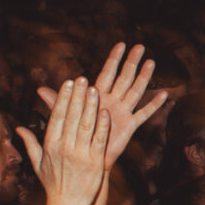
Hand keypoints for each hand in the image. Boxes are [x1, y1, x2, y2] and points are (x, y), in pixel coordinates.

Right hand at [15, 77, 111, 204]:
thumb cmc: (53, 185)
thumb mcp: (38, 164)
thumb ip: (30, 143)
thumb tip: (19, 128)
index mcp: (50, 146)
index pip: (57, 116)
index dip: (63, 98)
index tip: (68, 83)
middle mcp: (64, 148)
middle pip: (71, 116)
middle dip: (77, 96)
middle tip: (82, 78)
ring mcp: (81, 155)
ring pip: (86, 125)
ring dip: (90, 105)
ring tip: (94, 89)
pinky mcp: (95, 163)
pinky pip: (99, 139)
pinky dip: (102, 125)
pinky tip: (104, 111)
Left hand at [40, 42, 164, 168]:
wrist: (85, 160)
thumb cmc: (75, 137)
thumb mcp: (65, 118)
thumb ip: (57, 103)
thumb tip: (39, 90)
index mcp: (98, 96)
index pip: (107, 72)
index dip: (114, 59)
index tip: (121, 44)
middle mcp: (112, 101)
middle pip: (124, 77)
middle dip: (132, 62)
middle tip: (140, 46)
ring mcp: (122, 112)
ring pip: (135, 91)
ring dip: (144, 77)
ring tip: (151, 63)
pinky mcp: (129, 126)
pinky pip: (143, 114)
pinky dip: (153, 105)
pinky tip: (164, 95)